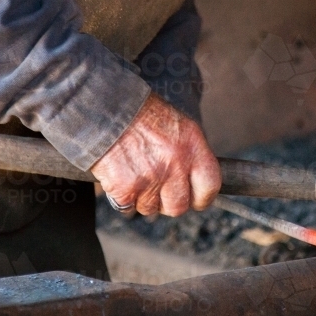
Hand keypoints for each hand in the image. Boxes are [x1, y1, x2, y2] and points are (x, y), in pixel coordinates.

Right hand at [91, 93, 220, 216]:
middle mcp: (175, 165)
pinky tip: (119, 175)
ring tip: (134, 173)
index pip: (210, 187)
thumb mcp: (178, 126)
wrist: (105, 107)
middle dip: (168, 202)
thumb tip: (194, 181)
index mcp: (192, 147)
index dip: (202, 198)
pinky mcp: (126, 188)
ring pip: (150, 209)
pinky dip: (122, 197)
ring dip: (142, 198)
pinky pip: (128, 207)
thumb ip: (190, 155)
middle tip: (158, 189)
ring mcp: (150, 179)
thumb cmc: (140, 113)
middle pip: (179, 206)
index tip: (194, 199)